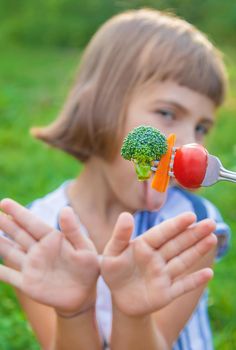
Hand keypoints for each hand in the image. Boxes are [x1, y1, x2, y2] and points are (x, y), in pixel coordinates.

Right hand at [0, 199, 99, 315]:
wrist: (84, 295)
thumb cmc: (88, 268)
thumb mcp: (85, 248)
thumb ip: (73, 230)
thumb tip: (65, 208)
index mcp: (52, 239)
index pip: (32, 223)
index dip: (18, 213)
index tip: (4, 202)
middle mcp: (38, 250)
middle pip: (17, 233)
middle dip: (4, 223)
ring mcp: (31, 266)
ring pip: (10, 251)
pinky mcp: (28, 283)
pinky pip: (9, 276)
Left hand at [101, 212, 216, 315]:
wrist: (119, 299)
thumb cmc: (114, 272)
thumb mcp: (112, 253)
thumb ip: (120, 235)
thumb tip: (126, 214)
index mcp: (144, 245)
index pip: (162, 233)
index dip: (176, 225)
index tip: (191, 216)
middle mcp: (158, 258)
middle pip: (178, 243)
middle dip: (194, 234)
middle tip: (211, 223)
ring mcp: (164, 275)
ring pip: (183, 260)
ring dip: (198, 250)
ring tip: (212, 238)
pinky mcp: (167, 293)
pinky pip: (182, 286)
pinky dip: (195, 280)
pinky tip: (208, 273)